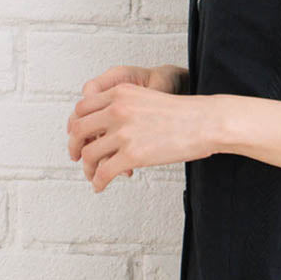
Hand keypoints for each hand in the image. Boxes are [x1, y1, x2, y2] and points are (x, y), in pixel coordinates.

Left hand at [67, 64, 206, 191]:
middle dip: (74, 147)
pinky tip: (100, 186)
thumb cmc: (184, 113)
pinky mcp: (132, 155)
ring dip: (87, 168)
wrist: (206, 121)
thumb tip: (109, 126)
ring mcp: (123, 132)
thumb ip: (125, 106)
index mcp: (121, 93)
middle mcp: (117, 109)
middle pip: (78, 130)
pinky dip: (98, 182)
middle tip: (76, 156)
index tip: (78, 136)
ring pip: (89, 154)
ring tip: (93, 176)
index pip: (82, 108)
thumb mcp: (148, 98)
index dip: (76, 125)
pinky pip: (103, 172)